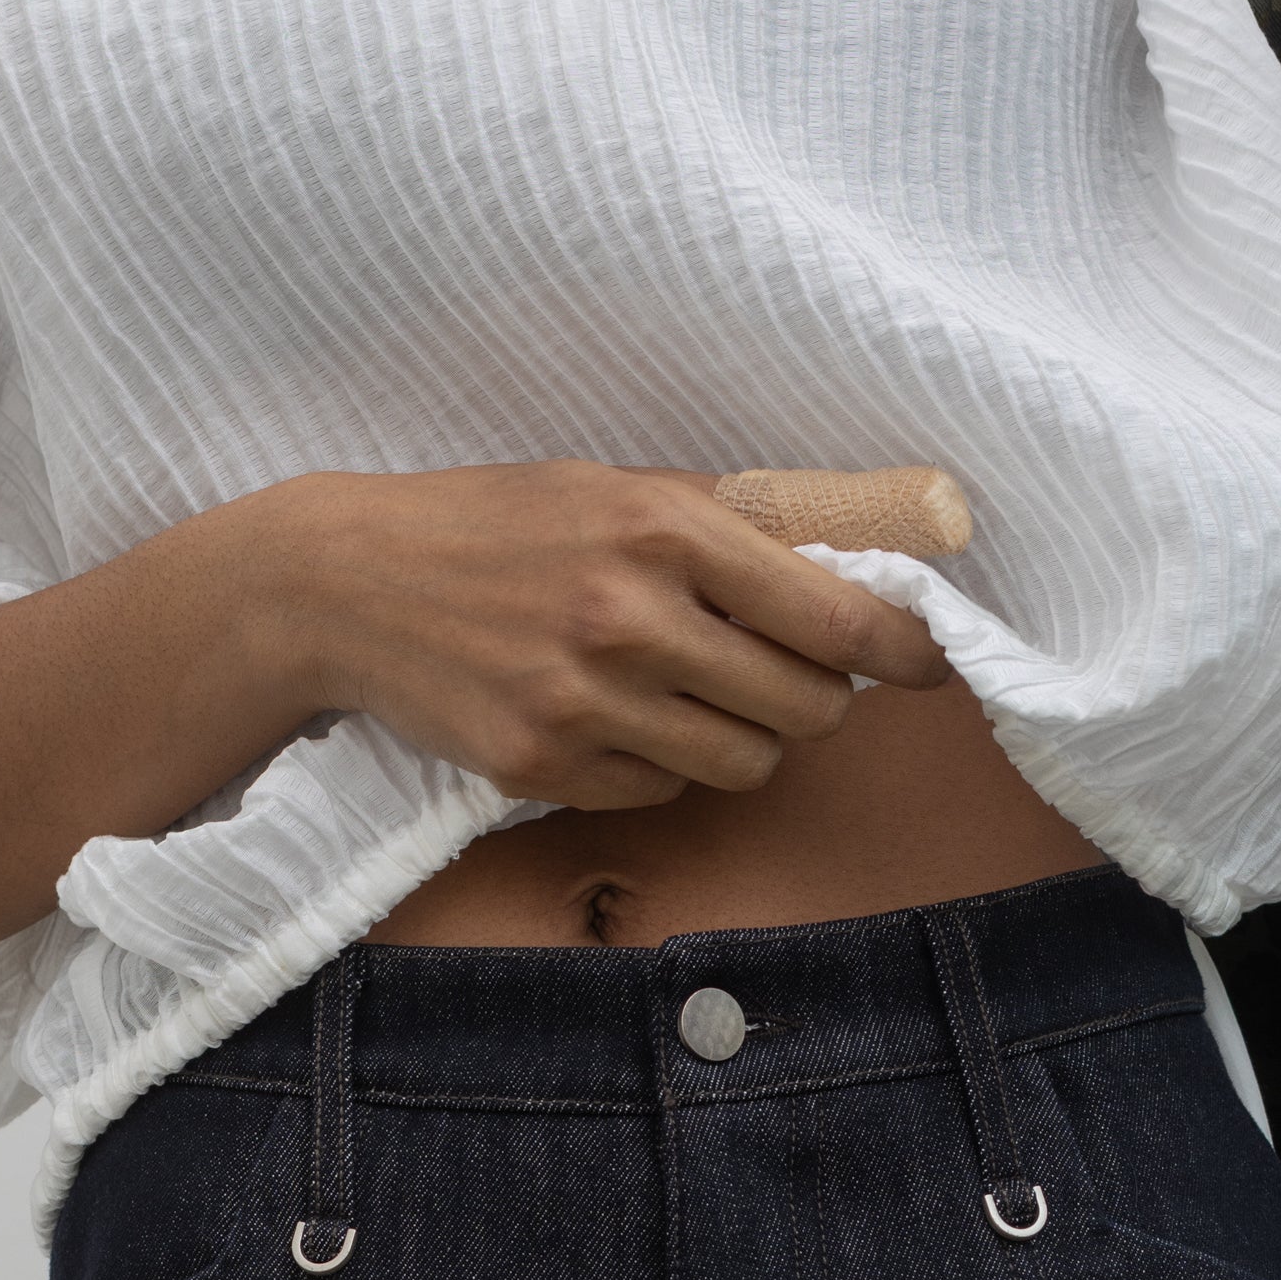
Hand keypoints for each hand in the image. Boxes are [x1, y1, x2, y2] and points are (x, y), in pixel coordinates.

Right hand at [263, 457, 952, 813]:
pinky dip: (662, 765)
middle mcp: (629, 617)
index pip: (834, 618)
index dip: (904, 652)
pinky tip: (615, 717)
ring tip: (697, 694)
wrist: (348, 582)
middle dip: (818, 699)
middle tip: (789, 675)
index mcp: (665, 528)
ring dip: (745, 737)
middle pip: (808, 708)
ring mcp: (582, 703)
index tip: (931, 663)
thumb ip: (742, 523)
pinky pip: (664, 792)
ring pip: (745, 763)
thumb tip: (878, 550)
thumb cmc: (503, 524)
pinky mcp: (541, 768)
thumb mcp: (621, 487)